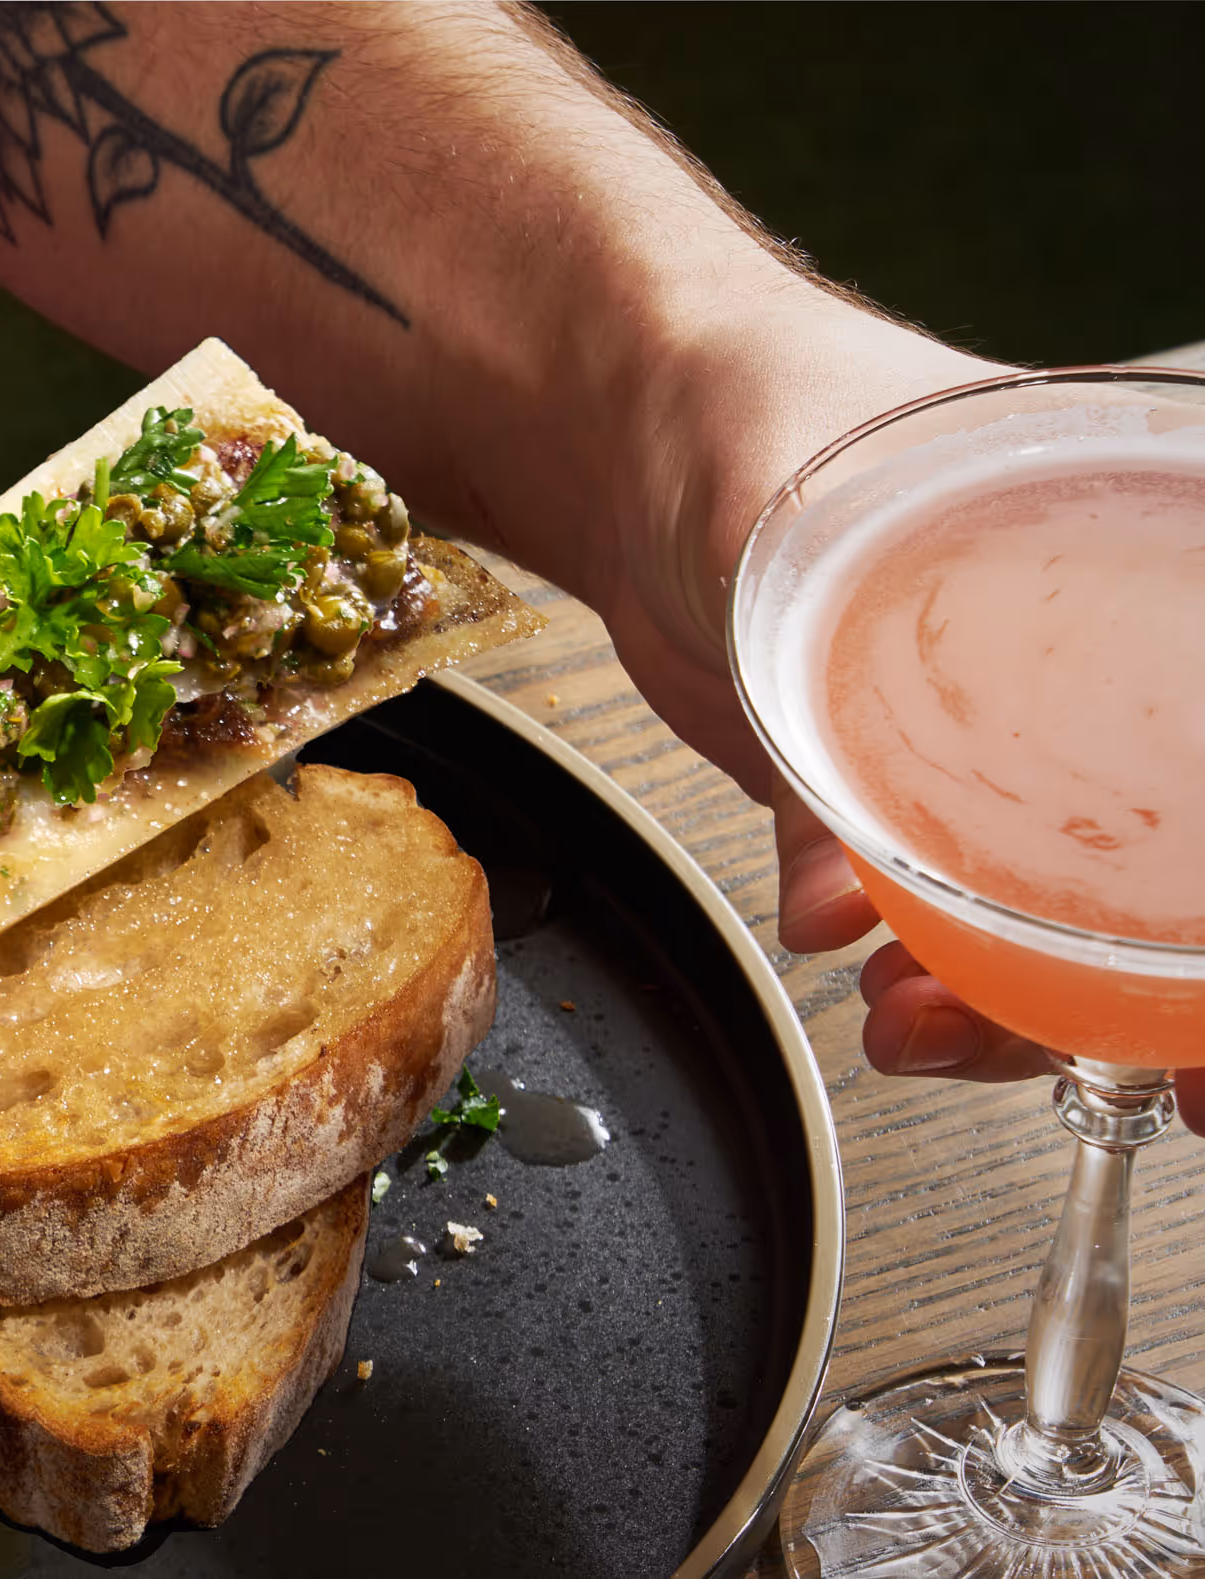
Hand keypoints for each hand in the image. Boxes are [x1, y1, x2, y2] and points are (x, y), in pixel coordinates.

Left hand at [600, 300, 1199, 1132]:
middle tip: (1130, 1070)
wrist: (636, 426)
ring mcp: (1017, 751)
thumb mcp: (827, 528)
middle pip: (1185, 887)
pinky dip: (925, 973)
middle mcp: (1118, 679)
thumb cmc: (772, 407)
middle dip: (1168, 1000)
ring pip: (1076, 928)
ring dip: (1018, 1010)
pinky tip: (862, 962)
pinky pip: (950, 919)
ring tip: (920, 1021)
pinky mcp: (908, 796)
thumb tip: (842, 891)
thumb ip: (847, 697)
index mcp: (1170, 583)